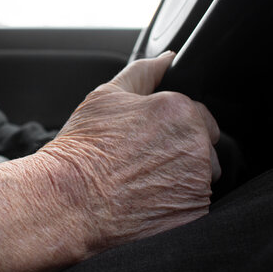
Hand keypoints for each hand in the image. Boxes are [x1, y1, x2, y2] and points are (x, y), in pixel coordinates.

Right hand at [39, 51, 220, 252]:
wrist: (68, 200)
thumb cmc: (83, 149)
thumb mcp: (106, 97)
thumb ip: (143, 72)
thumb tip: (168, 58)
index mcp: (180, 111)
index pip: (199, 116)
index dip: (174, 128)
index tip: (151, 141)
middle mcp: (197, 146)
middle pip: (204, 149)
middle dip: (182, 154)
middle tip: (143, 163)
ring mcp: (198, 184)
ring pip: (200, 179)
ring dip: (182, 181)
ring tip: (143, 184)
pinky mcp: (194, 213)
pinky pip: (195, 206)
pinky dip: (178, 205)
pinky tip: (148, 203)